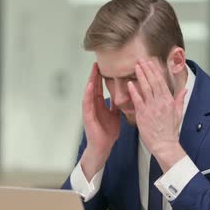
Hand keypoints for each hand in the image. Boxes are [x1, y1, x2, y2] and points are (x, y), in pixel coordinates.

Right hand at [81, 63, 120, 179]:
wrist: (103, 146)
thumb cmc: (107, 132)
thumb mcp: (115, 115)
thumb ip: (116, 104)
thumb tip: (123, 95)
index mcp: (99, 104)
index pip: (100, 87)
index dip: (102, 77)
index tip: (104, 65)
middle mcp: (93, 105)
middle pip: (93, 87)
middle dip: (95, 75)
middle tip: (97, 62)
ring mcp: (89, 110)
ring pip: (89, 92)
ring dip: (91, 81)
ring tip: (93, 71)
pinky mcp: (87, 116)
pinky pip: (87, 103)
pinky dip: (88, 94)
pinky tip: (90, 86)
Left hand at [128, 60, 187, 170]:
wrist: (165, 144)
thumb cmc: (170, 131)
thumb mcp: (178, 113)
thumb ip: (180, 99)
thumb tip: (184, 89)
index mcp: (169, 101)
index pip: (162, 82)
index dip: (156, 71)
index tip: (151, 63)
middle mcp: (161, 102)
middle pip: (154, 82)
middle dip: (147, 69)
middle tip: (141, 60)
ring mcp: (152, 108)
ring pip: (146, 88)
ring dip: (141, 76)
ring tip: (136, 67)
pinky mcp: (143, 114)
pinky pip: (138, 100)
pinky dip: (134, 91)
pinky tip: (130, 83)